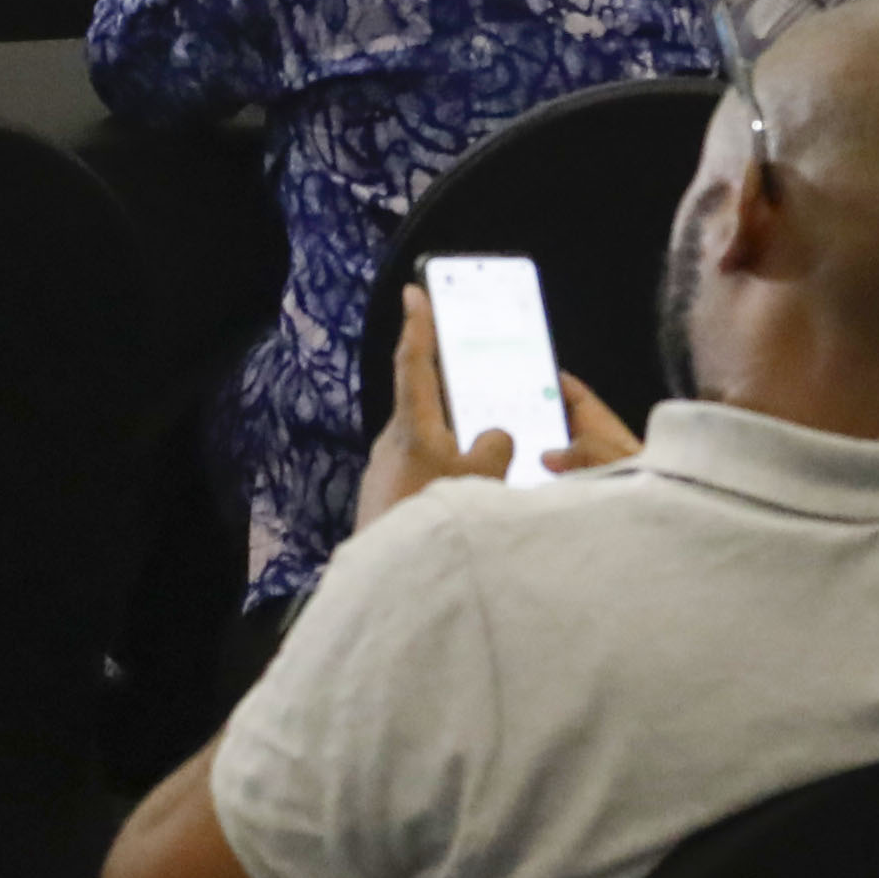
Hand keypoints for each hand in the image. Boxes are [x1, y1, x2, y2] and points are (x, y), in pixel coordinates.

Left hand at [356, 292, 646, 535]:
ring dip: (454, 448)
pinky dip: (444, 475)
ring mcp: (385, 473)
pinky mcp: (385, 500)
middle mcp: (392, 443)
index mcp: (413, 428)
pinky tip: (466, 501)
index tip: (415, 292)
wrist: (389, 585)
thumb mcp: (481, 483)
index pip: (416, 364)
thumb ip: (494, 448)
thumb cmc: (432, 524)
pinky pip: (422, 474)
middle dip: (453, 399)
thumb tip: (494, 434)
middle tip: (479, 384)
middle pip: (426, 408)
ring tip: (489, 463)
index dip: (419, 326)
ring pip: (428, 446)